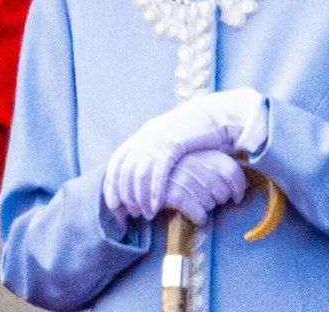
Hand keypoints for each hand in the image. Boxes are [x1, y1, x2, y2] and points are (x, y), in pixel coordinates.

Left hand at [103, 88, 265, 218]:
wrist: (217, 114)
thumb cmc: (198, 130)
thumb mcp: (173, 138)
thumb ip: (159, 150)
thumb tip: (149, 169)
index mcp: (144, 134)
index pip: (117, 162)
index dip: (112, 184)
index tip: (113, 203)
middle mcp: (146, 136)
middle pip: (125, 171)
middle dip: (126, 195)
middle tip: (131, 213)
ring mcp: (158, 140)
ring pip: (139, 174)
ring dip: (140, 197)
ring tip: (145, 214)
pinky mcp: (173, 145)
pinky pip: (158, 173)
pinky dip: (154, 192)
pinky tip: (155, 206)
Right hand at [163, 150, 247, 225]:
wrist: (146, 178)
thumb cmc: (179, 172)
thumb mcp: (200, 162)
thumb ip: (219, 167)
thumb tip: (244, 184)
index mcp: (206, 154)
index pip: (232, 171)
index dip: (239, 188)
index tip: (237, 197)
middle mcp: (196, 164)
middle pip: (223, 191)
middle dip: (221, 200)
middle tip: (212, 201)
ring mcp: (184, 179)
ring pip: (210, 203)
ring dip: (208, 208)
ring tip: (199, 204)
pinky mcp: (173, 195)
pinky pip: (197, 211)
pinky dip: (200, 217)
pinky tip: (198, 217)